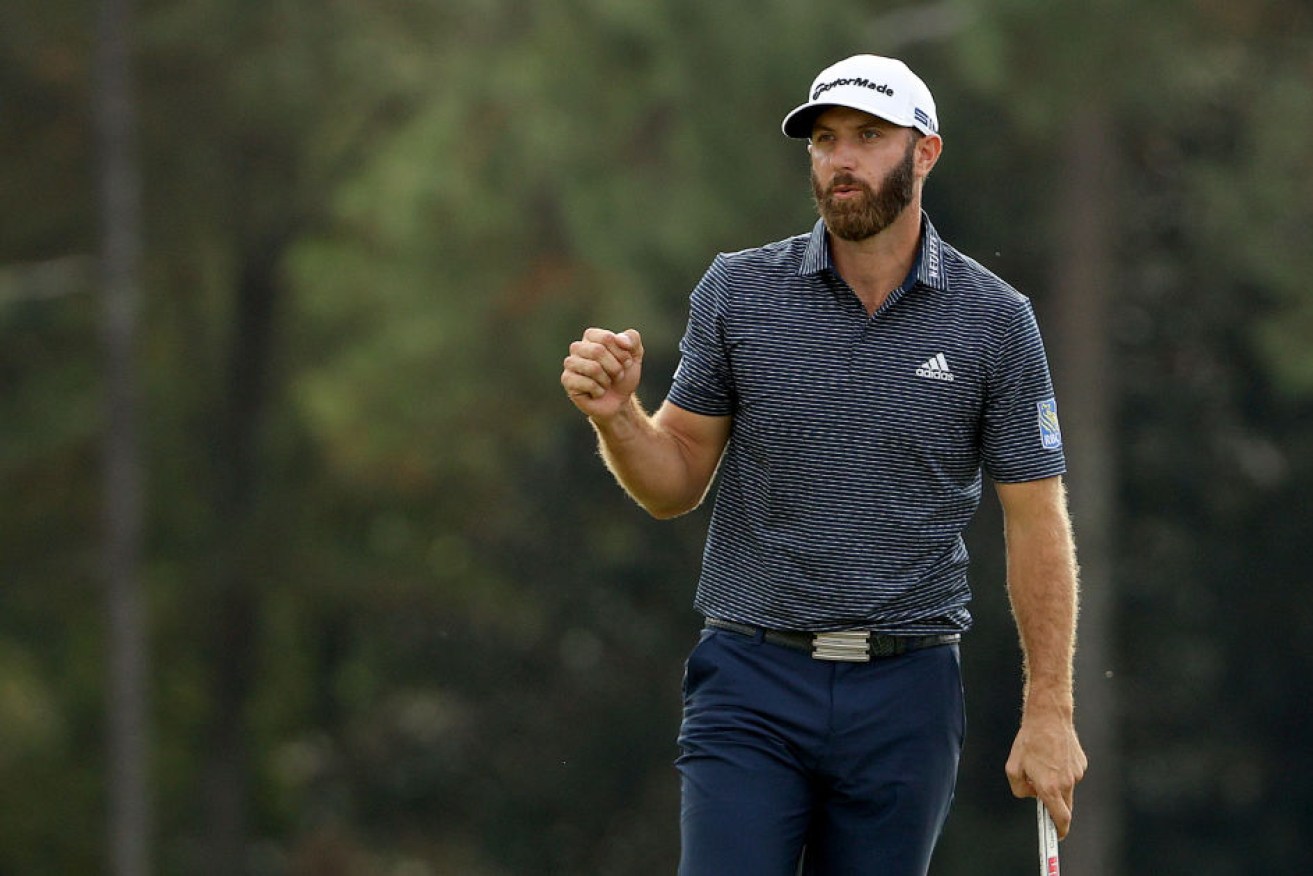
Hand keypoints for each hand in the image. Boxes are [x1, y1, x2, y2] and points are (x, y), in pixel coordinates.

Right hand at [561, 328, 643, 420]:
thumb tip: (619, 339)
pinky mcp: (567, 380)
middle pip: (598, 351)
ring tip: (607, 383)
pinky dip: (599, 391)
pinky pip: (588, 383)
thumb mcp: (635, 354)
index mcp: (591, 336)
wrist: (619, 400)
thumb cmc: (623, 375)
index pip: (607, 338)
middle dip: (615, 367)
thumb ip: (632, 338)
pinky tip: (597, 392)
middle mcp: (578, 347)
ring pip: (593, 367)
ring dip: (607, 380)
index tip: (626, 362)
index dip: (621, 352)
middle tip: (618, 375)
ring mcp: (570, 363)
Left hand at [1005, 708, 1086, 837]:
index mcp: (1049, 787)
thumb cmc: (1029, 740)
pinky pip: (1071, 775)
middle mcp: (1066, 783)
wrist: (1049, 717)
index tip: (1057, 836)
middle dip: (1055, 807)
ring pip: (1067, 789)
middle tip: (1043, 796)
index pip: (1060, 818)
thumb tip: (1030, 794)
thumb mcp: (1012, 767)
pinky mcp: (1081, 764)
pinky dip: (1061, 772)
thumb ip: (1020, 788)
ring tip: (1042, 765)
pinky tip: (1052, 756)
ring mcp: (1076, 774)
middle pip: (1065, 806)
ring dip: (1056, 785)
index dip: (1059, 830)